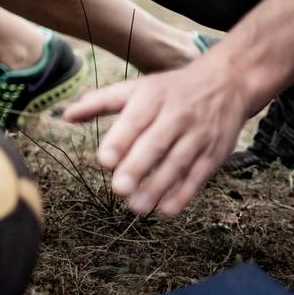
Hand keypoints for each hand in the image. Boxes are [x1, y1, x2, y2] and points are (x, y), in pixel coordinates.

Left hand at [63, 59, 253, 216]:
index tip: (104, 161)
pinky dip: (184, 194)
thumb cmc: (169, 91)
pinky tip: (167, 210)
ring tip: (136, 207)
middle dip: (137, 167)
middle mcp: (176, 115)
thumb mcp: (136, 88)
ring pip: (177, 163)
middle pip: (156, 144)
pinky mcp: (214, 152)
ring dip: (158, 187)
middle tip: (118, 189)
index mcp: (152, 98)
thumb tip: (67, 115)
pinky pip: (199, 175)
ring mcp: (198, 135)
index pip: (134, 120)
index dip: (119, 141)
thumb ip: (101, 102)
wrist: (225, 85)